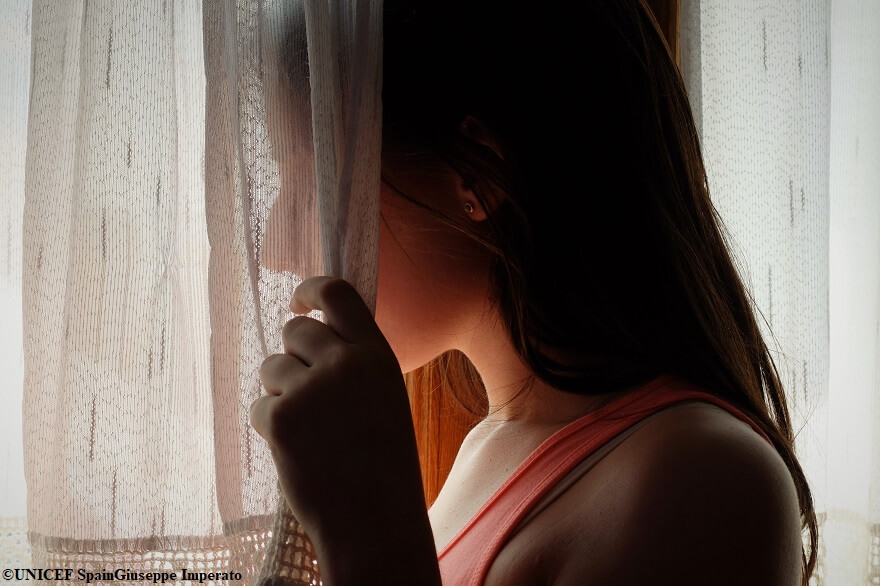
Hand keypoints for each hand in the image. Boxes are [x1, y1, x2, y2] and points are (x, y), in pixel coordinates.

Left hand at [250, 277, 439, 583]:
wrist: (374, 519)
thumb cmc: (381, 462)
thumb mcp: (384, 396)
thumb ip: (355, 361)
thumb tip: (308, 331)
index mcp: (377, 354)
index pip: (338, 292)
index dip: (310, 289)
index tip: (299, 302)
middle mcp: (345, 364)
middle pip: (295, 330)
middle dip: (291, 355)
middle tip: (303, 390)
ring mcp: (311, 390)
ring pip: (271, 368)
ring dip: (280, 394)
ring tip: (309, 431)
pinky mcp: (281, 419)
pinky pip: (260, 407)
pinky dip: (272, 428)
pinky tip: (299, 452)